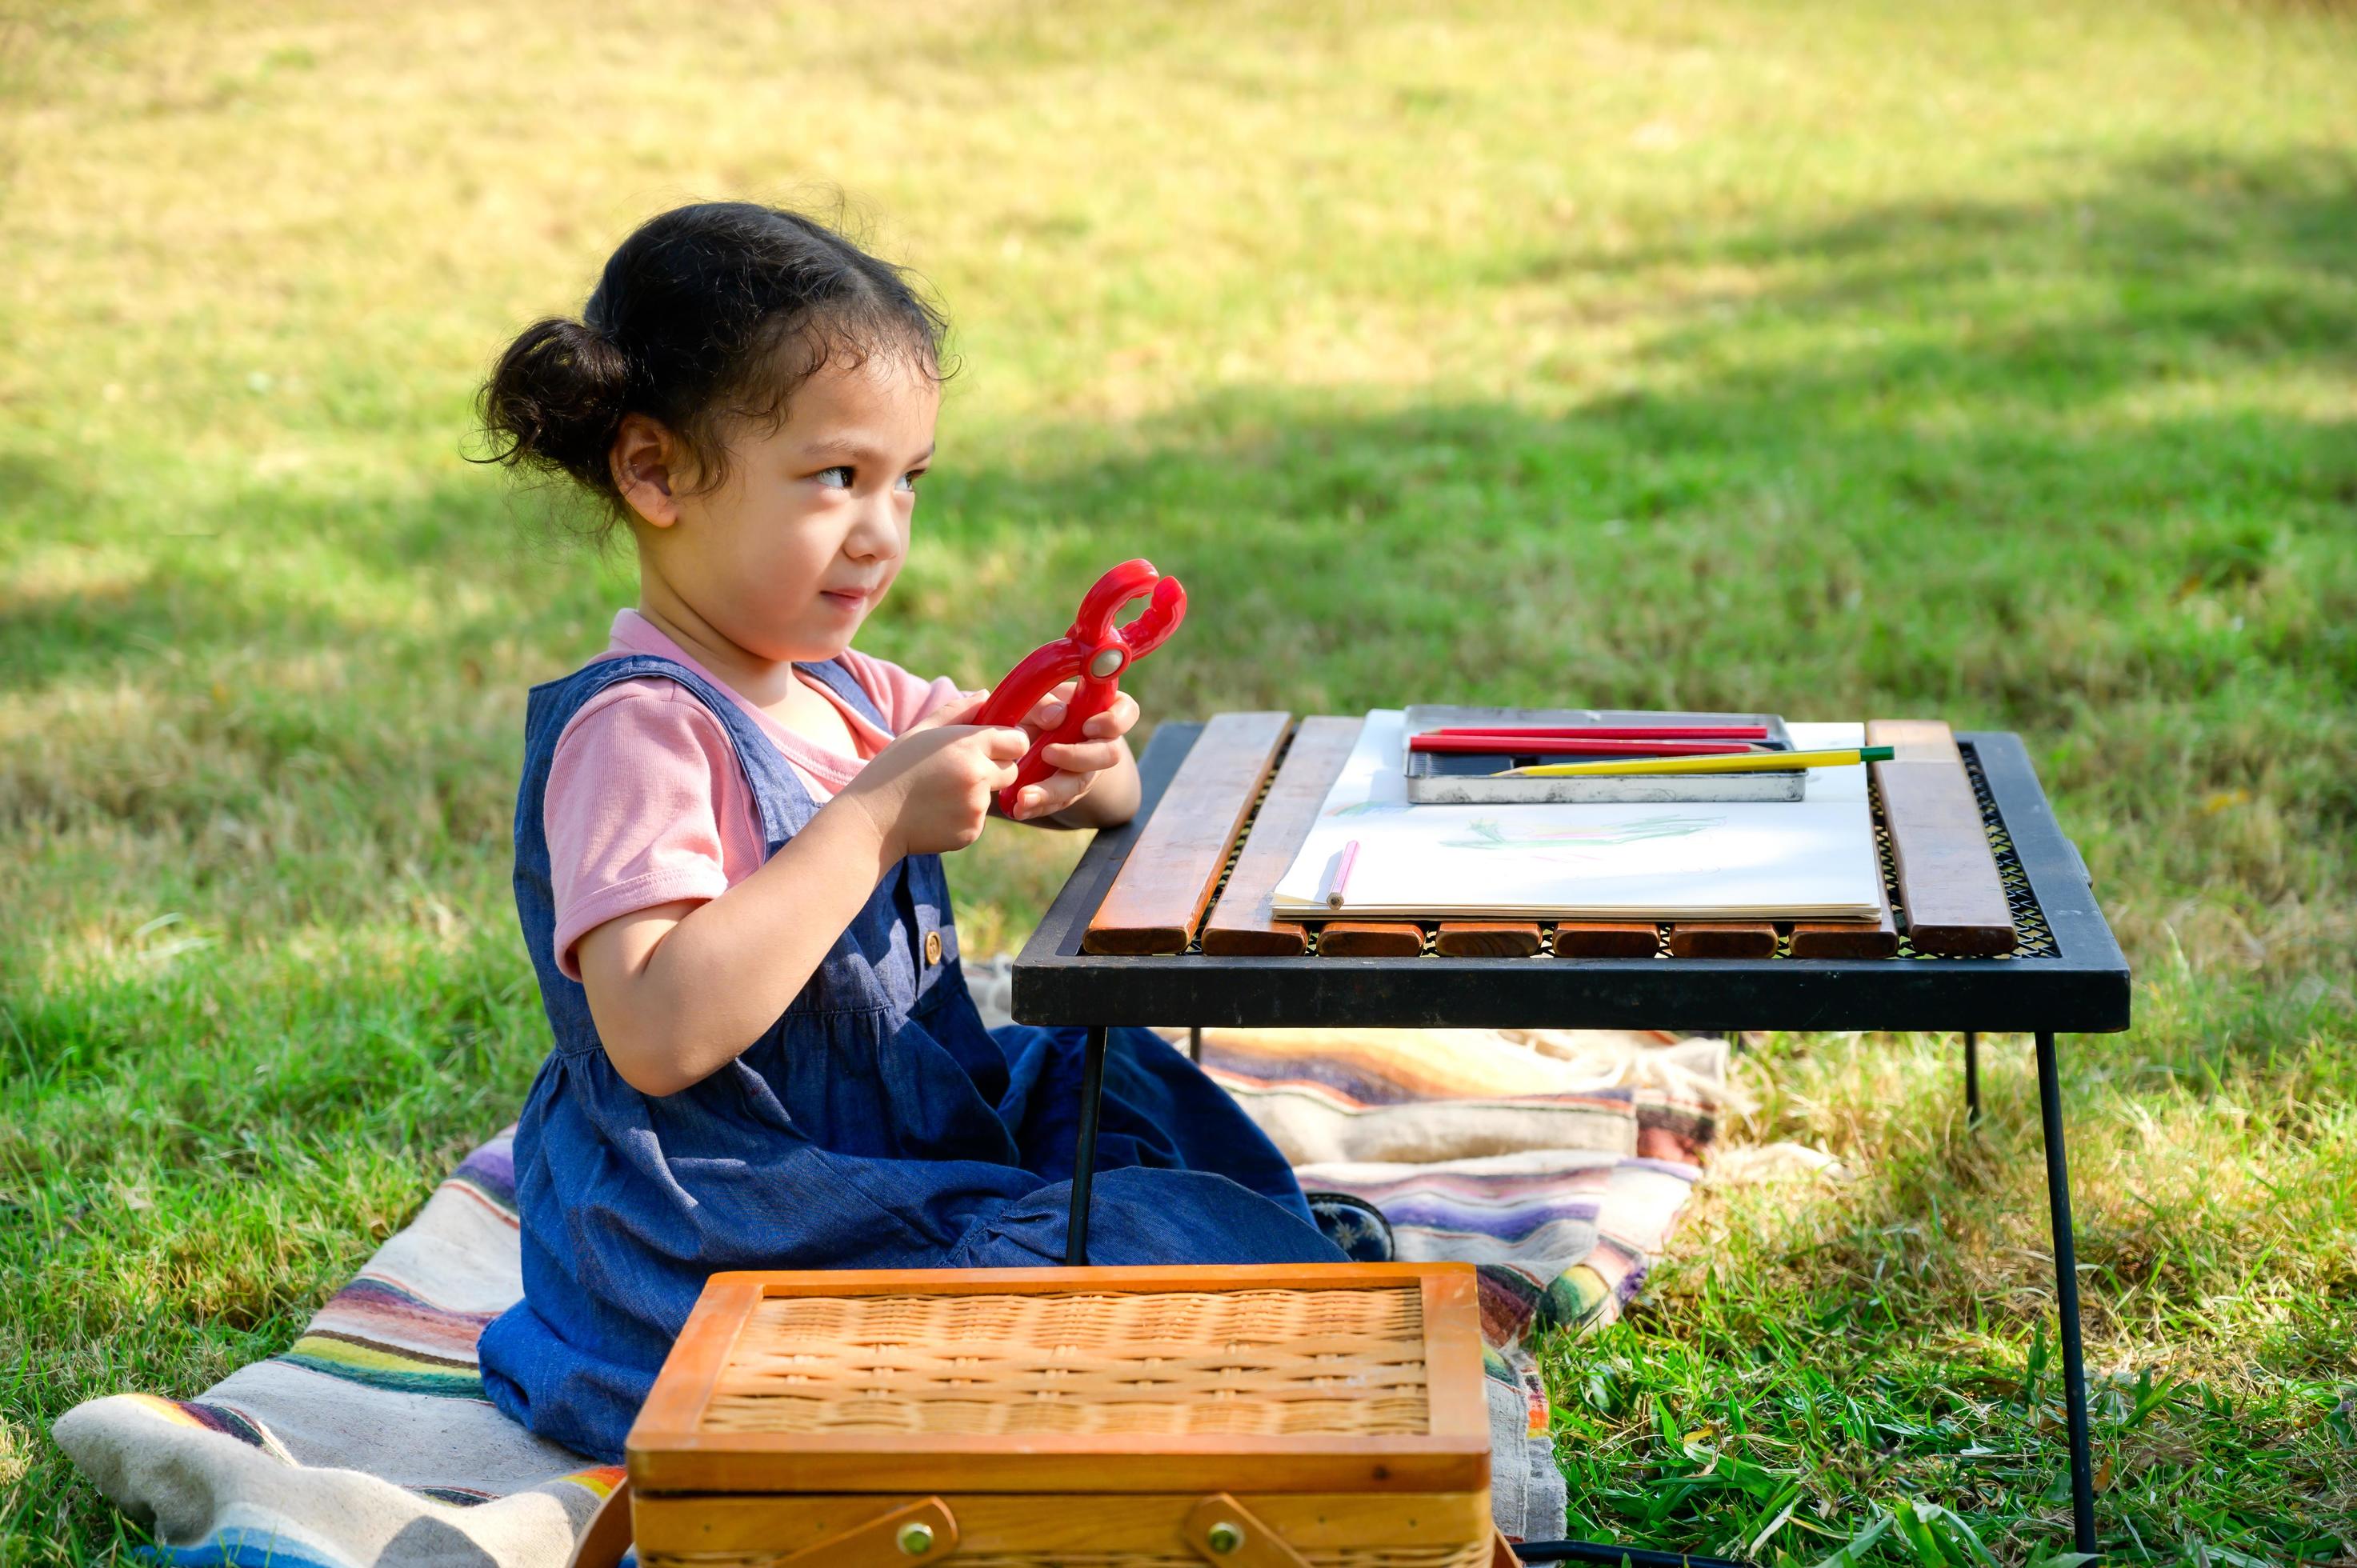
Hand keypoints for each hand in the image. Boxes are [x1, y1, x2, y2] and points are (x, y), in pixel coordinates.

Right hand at [838, 690, 1029, 856]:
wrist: (872, 820)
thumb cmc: (893, 769)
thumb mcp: (920, 732)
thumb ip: (957, 711)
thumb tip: (986, 695)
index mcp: (967, 746)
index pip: (1018, 741)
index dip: (1009, 743)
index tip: (994, 746)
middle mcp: (978, 776)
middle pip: (1012, 770)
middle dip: (996, 768)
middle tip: (960, 771)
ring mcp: (976, 808)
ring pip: (992, 796)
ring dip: (975, 793)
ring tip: (938, 793)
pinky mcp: (971, 832)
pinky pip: (978, 820)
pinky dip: (963, 817)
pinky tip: (935, 813)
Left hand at [1005, 681, 1139, 821]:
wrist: (1022, 735)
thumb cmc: (1036, 709)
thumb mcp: (1034, 698)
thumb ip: (1043, 703)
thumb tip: (1056, 717)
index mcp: (1102, 710)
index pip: (1127, 712)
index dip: (1114, 722)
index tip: (1088, 726)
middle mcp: (1102, 743)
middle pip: (1109, 755)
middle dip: (1079, 758)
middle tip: (1047, 753)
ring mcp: (1088, 770)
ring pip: (1081, 784)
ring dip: (1053, 792)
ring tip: (1024, 797)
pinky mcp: (1069, 792)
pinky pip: (1059, 802)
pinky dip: (1038, 806)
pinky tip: (1020, 809)